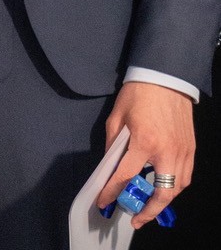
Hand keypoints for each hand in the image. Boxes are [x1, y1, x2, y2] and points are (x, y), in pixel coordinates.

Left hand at [97, 82, 193, 228]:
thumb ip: (113, 144)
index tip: (104, 202)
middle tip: (136, 218)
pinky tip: (164, 188)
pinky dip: (175, 187)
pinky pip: (185, 176)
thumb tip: (110, 166)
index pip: (126, 176)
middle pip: (161, 193)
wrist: (165, 76)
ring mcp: (182, 151)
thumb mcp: (117, 116)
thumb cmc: (138, 93)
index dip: (113, 192)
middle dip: (148, 211)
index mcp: (144, 141)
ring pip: (177, 188)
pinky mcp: (190, 148)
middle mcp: (166, 150)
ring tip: (149, 207)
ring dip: (163, 202)